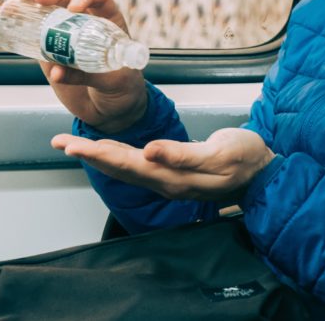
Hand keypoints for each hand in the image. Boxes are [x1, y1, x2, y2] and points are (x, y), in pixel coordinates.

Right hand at [21, 0, 147, 133]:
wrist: (110, 110)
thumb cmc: (123, 88)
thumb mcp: (115, 81)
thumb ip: (89, 74)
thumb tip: (57, 71)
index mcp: (110, 22)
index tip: (75, 8)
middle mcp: (88, 23)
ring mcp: (68, 36)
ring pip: (51, 11)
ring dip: (35, 0)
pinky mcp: (52, 53)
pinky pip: (38, 36)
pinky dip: (25, 25)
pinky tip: (13, 17)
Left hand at [52, 127, 274, 202]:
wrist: (264, 173)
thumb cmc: (246, 158)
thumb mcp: (220, 152)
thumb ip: (183, 155)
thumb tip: (149, 152)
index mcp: (173, 176)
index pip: (127, 164)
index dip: (99, 154)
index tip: (74, 145)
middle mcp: (165, 181)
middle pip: (119, 167)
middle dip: (89, 154)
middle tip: (59, 142)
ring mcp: (169, 179)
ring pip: (125, 168)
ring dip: (98, 156)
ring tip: (73, 145)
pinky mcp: (173, 173)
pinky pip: (137, 166)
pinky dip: (117, 157)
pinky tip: (107, 151)